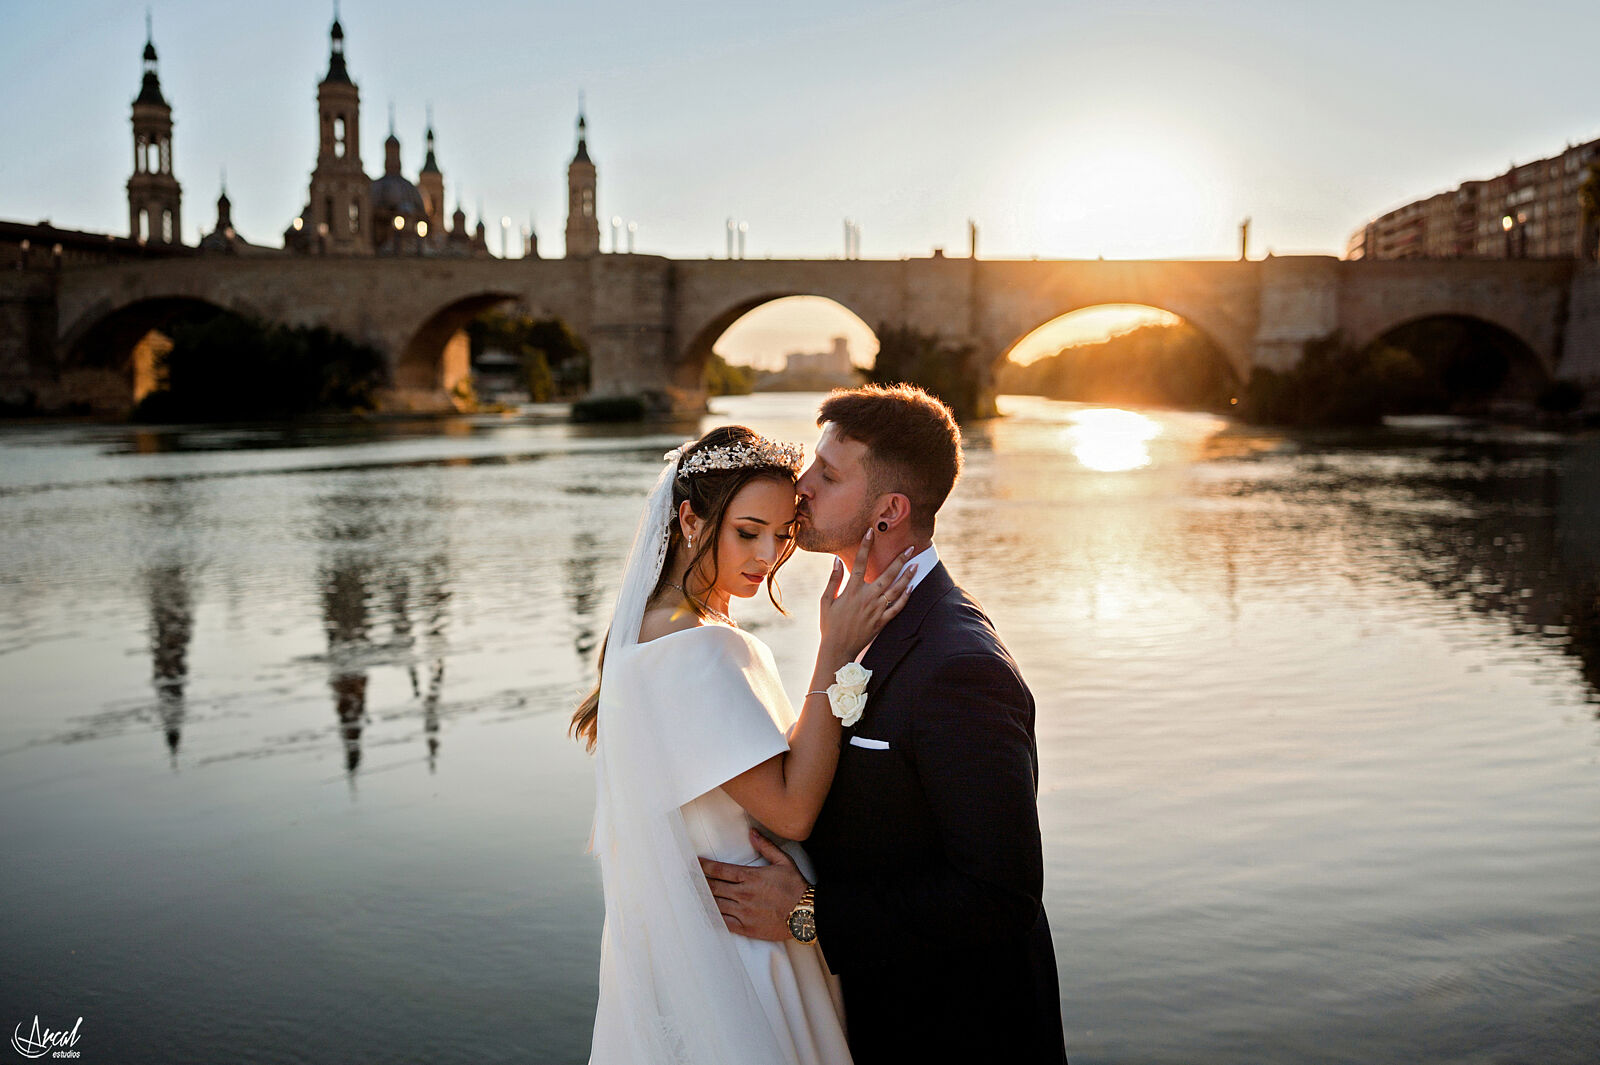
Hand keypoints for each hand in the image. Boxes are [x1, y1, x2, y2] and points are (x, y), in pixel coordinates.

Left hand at [699, 830, 809, 941]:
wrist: (806, 914)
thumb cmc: (795, 887)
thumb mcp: (783, 862)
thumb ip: (766, 846)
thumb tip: (752, 832)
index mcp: (750, 877)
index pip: (720, 870)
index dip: (705, 866)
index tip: (695, 864)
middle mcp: (743, 894)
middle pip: (713, 887)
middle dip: (698, 882)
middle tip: (686, 879)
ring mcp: (743, 912)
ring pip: (715, 904)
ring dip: (702, 899)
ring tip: (690, 895)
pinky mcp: (746, 928)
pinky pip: (723, 922)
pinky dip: (712, 917)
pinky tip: (704, 913)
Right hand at [818, 531, 916, 662]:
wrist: (838, 649)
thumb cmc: (830, 624)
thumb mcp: (826, 601)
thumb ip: (833, 580)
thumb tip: (836, 560)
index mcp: (851, 591)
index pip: (859, 563)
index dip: (865, 546)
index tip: (871, 532)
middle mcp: (867, 598)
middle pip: (887, 574)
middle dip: (900, 560)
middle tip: (910, 548)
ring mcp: (877, 610)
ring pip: (896, 589)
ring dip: (908, 576)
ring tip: (916, 564)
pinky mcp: (882, 621)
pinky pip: (898, 607)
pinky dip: (906, 596)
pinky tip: (911, 586)